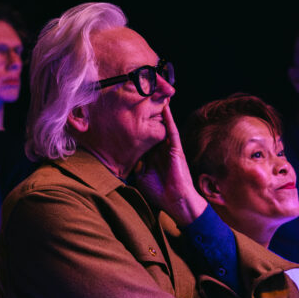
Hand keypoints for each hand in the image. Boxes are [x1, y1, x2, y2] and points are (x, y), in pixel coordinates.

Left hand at [135, 104, 207, 226]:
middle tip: (138, 97)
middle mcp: (160, 148)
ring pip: (162, 125)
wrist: (176, 201)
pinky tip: (165, 107)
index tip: (124, 113)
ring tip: (153, 95)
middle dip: (145, 113)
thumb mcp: (140, 177)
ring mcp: (168, 147)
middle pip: (151, 127)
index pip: (142, 137)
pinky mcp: (176, 148)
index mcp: (151, 155)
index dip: (134, 126)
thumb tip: (122, 157)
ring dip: (158, 111)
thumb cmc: (159, 193)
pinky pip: (172, 131)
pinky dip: (169, 119)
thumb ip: (134, 164)